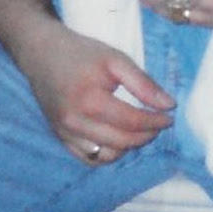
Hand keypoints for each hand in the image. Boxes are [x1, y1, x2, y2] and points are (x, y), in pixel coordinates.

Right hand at [13, 20, 174, 164]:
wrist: (42, 53)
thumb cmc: (81, 53)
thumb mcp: (116, 59)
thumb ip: (143, 83)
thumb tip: (169, 105)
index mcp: (90, 101)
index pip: (132, 122)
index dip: (155, 122)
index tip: (170, 117)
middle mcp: (75, 123)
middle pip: (122, 142)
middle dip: (147, 135)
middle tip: (158, 123)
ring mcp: (65, 134)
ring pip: (107, 156)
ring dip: (128, 146)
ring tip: (139, 130)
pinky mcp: (60, 138)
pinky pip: (89, 159)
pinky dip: (108, 154)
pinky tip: (118, 138)